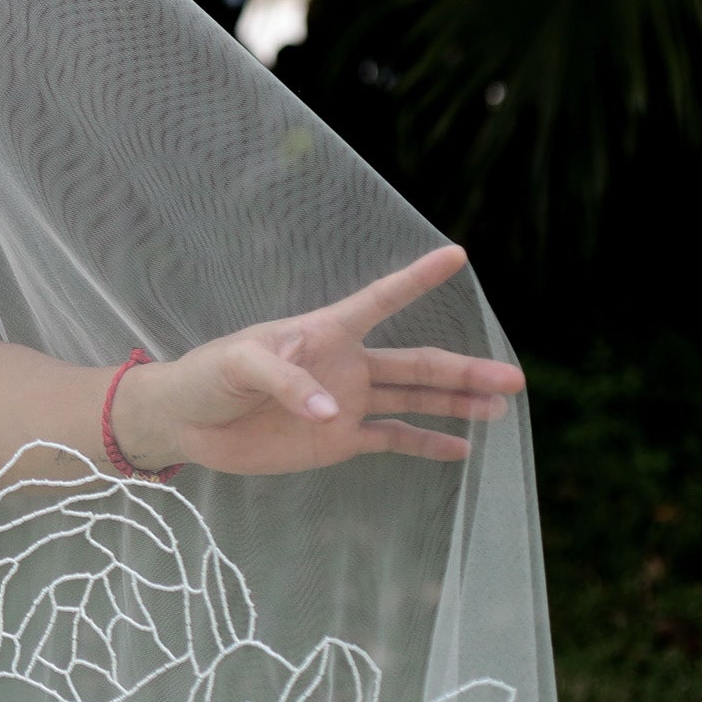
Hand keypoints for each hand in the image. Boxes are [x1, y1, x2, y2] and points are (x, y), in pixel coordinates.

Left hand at [111, 244, 522, 474]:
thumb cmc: (208, 377)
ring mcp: (346, 402)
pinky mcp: (337, 439)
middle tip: (513, 378)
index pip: (379, 300)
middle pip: (416, 363)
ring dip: (456, 403)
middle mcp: (345, 364)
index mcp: (323, 333)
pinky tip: (461, 448)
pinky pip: (392, 439)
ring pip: (415, 400)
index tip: (456, 254)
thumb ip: (286, 383)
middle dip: (464, 369)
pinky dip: (426, 443)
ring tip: (500, 406)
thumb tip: (335, 414)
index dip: (416, 278)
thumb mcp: (238, 366)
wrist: (187, 421)